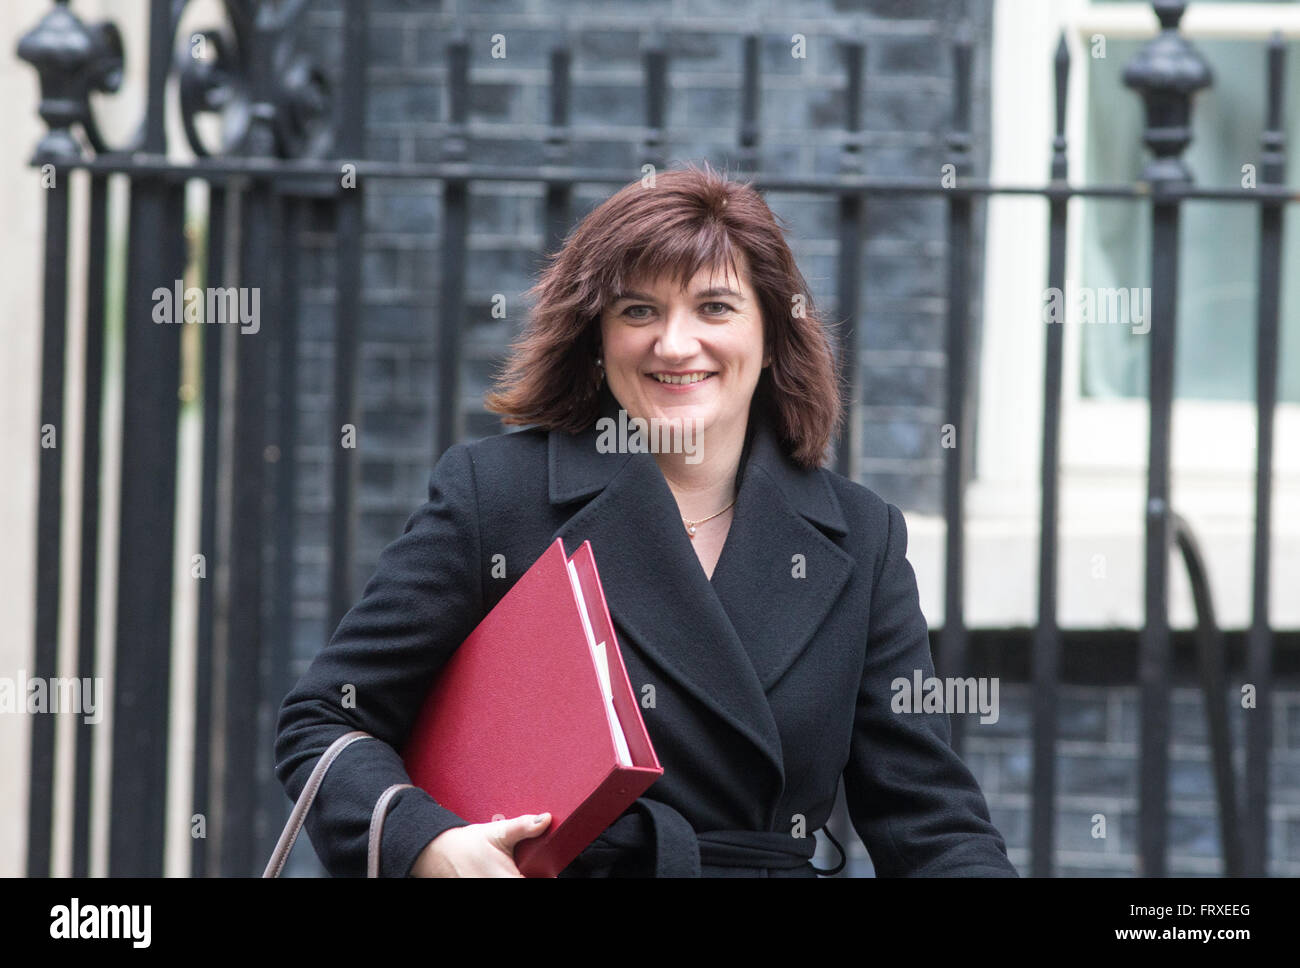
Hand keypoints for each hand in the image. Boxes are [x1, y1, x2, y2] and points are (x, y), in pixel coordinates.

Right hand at [410, 812, 551, 876]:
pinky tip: (502, 872)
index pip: (535, 883)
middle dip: (529, 874)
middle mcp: (496, 888)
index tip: (546, 872)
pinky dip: (505, 877)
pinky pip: (501, 887)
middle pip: (526, 884)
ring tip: (510, 867)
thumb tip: (546, 820)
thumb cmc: (467, 844)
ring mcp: (484, 890)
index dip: (544, 876)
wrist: (438, 852)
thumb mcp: (498, 831)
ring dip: (516, 875)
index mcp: (505, 880)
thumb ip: (524, 827)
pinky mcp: (478, 891)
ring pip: (512, 885)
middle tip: (523, 865)